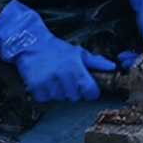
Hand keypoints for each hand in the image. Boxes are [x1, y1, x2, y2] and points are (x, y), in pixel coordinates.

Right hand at [0, 0, 115, 101]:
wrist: (31, 44)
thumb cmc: (55, 49)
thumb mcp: (79, 52)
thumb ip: (96, 62)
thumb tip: (111, 66)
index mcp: (77, 71)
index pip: (91, 93)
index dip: (90, 91)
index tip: (85, 87)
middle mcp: (64, 79)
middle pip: (75, 97)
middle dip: (72, 89)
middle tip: (65, 77)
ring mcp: (50, 84)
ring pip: (60, 98)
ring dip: (58, 91)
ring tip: (54, 77)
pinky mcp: (37, 88)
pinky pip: (45, 98)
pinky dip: (45, 92)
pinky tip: (44, 80)